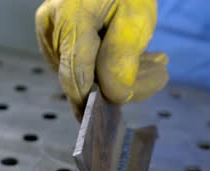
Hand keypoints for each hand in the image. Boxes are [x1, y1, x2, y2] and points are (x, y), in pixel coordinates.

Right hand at [35, 0, 167, 119]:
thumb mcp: (136, 15)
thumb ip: (123, 56)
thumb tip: (115, 96)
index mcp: (70, 15)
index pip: (76, 72)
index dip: (93, 101)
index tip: (113, 117)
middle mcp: (51, 26)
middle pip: (78, 75)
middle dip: (119, 83)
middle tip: (160, 74)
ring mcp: (49, 32)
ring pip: (81, 72)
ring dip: (119, 75)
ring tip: (155, 62)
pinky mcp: (55, 38)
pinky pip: (80, 63)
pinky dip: (108, 67)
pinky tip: (138, 57)